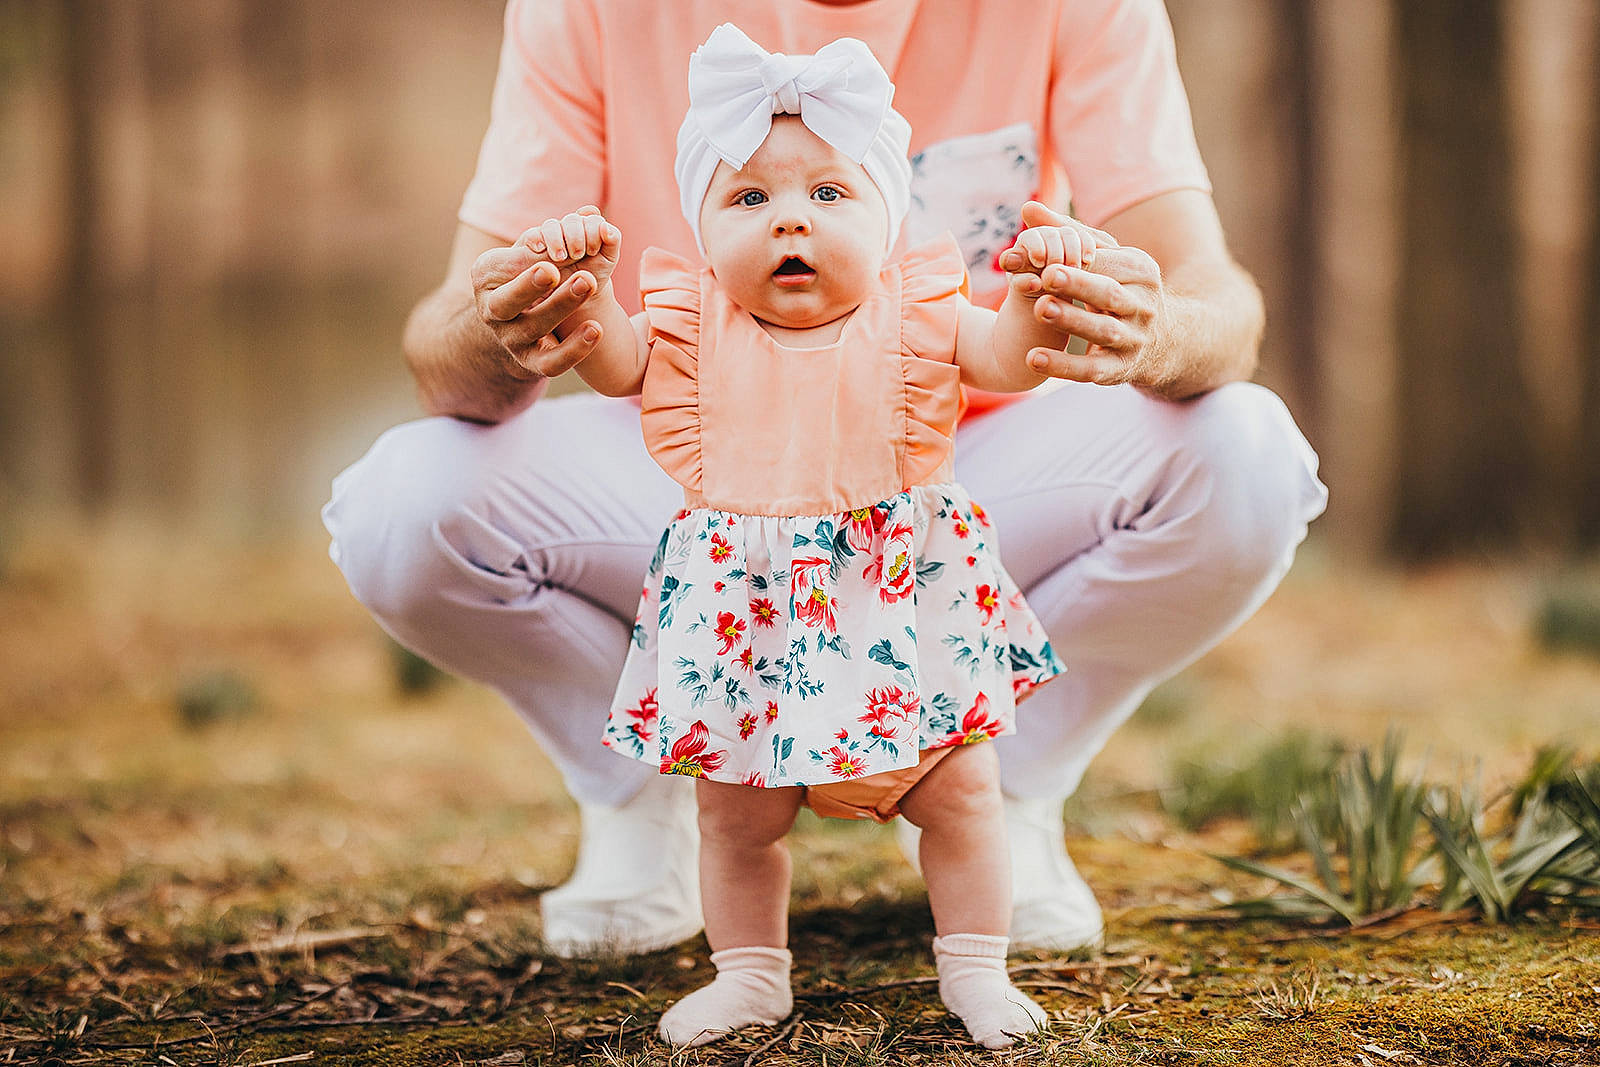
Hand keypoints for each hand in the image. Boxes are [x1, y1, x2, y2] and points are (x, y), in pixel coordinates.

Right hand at [469, 206, 619, 377]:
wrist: (517, 330)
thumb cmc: (526, 280)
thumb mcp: (529, 256)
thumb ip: (555, 237)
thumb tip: (590, 215)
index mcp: (486, 279)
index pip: (498, 269)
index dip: (521, 261)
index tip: (543, 247)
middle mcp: (493, 312)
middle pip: (507, 303)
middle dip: (529, 286)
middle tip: (553, 268)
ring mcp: (512, 340)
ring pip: (534, 327)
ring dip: (560, 306)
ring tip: (589, 282)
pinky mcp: (534, 364)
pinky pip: (553, 362)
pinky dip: (575, 348)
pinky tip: (597, 328)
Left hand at [1001, 201, 1169, 388]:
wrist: (1163, 342)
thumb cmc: (1120, 288)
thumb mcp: (1105, 258)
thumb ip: (1065, 232)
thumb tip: (1027, 207)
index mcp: (1140, 270)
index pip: (1103, 262)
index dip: (1069, 259)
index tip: (1036, 253)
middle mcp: (1142, 305)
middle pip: (1108, 293)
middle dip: (1078, 284)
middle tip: (1047, 276)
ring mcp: (1134, 339)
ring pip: (1103, 330)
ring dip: (1072, 321)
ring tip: (1040, 309)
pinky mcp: (1120, 370)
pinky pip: (1091, 369)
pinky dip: (1063, 366)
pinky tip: (1033, 359)